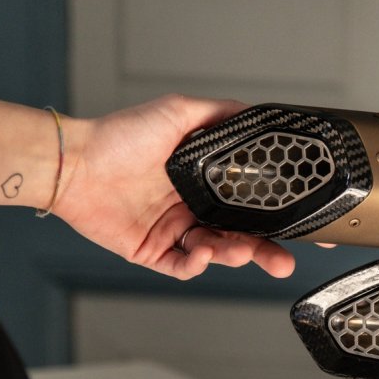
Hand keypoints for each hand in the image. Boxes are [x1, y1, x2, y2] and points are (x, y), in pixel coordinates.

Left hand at [52, 95, 295, 279]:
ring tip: (241, 251)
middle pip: (240, 235)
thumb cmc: (120, 135)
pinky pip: (182, 266)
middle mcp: (192, 206)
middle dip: (266, 250)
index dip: (276, 215)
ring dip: (234, 255)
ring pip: (216, 252)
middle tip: (285, 259)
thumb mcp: (178, 112)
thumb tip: (257, 115)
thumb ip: (220, 114)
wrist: (75, 163)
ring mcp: (173, 230)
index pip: (250, 203)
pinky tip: (202, 255)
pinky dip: (196, 265)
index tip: (302, 224)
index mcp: (205, 180)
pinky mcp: (152, 250)